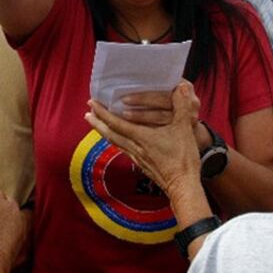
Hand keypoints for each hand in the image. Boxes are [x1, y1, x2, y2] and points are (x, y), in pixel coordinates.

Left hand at [85, 81, 200, 196]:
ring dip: (104, 132)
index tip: (92, 103)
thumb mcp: (185, 129)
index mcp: (142, 137)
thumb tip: (182, 86)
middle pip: (110, 133)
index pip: (117, 123)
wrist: (183, 186)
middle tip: (87, 113)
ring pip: (115, 142)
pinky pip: (123, 149)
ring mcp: (137, 157)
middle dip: (98, 122)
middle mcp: (135, 147)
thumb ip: (182, 106)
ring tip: (96, 124)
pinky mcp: (141, 164)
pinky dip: (116, 141)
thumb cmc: (183, 159)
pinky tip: (116, 139)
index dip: (103, 112)